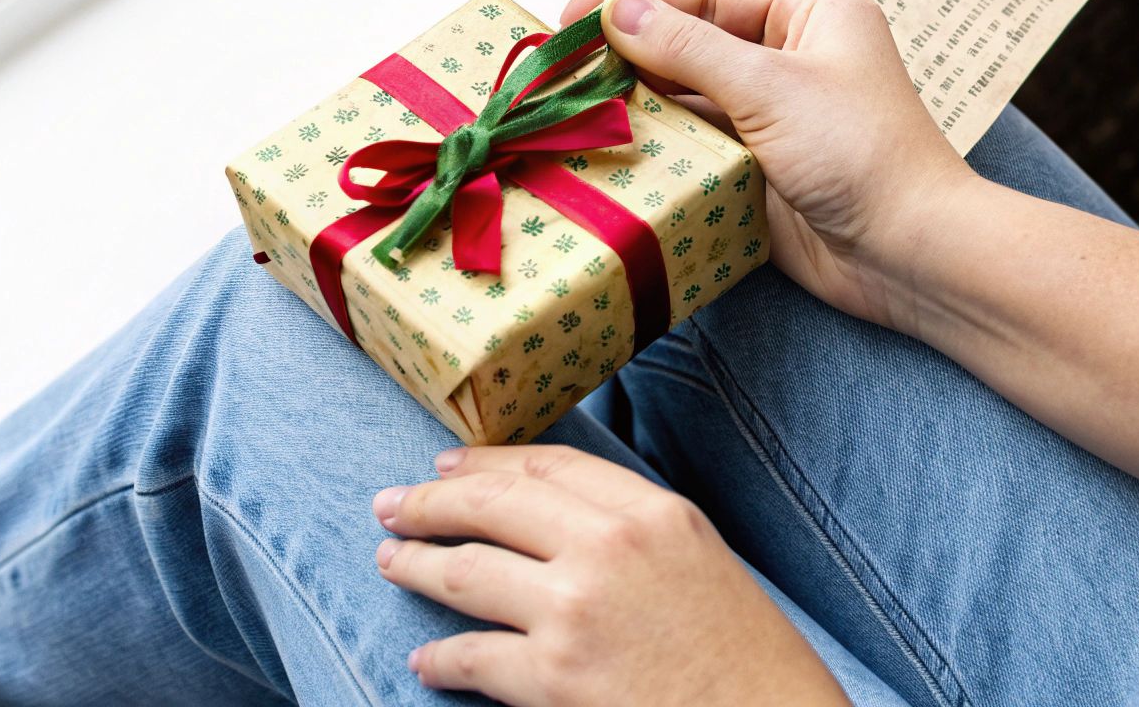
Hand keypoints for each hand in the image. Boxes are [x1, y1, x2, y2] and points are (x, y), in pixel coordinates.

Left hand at [374, 445, 849, 705]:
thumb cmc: (747, 660)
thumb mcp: (703, 562)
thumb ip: (635, 532)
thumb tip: (556, 522)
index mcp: (654, 512)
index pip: (549, 465)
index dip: (487, 461)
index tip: (448, 466)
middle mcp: (610, 546)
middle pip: (493, 504)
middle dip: (431, 502)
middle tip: (391, 504)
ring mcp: (576, 609)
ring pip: (466, 571)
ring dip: (417, 565)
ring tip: (391, 561)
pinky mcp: (555, 677)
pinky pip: (472, 657)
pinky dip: (439, 658)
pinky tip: (426, 659)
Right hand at [561, 0, 978, 333]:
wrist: (911, 256)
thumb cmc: (863, 156)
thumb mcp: (770, 87)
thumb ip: (688, 48)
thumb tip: (618, 9)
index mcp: (811, 15)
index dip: (640, 1)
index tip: (578, 17)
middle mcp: (792, 59)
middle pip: (693, 40)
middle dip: (631, 43)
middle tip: (561, 47)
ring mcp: (775, 119)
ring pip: (689, 96)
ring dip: (638, 96)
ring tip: (570, 91)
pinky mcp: (760, 172)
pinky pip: (697, 148)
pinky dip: (657, 144)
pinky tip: (609, 140)